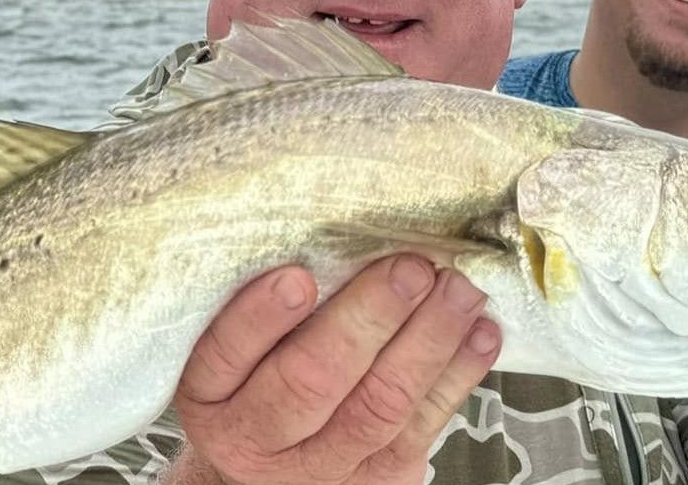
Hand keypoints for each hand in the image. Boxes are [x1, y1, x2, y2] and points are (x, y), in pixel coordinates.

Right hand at [167, 254, 500, 484]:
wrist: (264, 469)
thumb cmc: (254, 381)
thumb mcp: (230, 350)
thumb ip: (257, 301)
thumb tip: (323, 228)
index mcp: (208, 395)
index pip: (225, 354)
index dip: (259, 319)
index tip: (296, 278)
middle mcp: (255, 439)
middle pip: (310, 383)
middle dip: (367, 320)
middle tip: (409, 269)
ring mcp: (319, 467)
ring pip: (377, 407)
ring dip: (427, 343)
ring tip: (457, 290)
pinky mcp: (376, 480)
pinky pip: (420, 428)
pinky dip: (456, 376)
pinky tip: (479, 334)